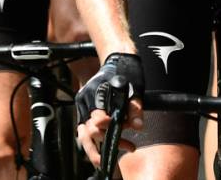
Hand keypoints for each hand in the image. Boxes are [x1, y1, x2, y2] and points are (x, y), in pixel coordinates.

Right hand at [75, 53, 145, 167]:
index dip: (109, 129)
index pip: (97, 118)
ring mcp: (82, 105)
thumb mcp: (135, 87)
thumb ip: (135, 108)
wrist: (117, 59)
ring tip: (108, 161)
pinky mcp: (84, 110)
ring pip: (83, 134)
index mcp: (96, 92)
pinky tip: (106, 150)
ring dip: (95, 150)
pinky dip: (94, 143)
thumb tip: (138, 126)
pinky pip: (84, 130)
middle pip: (89, 130)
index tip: (124, 134)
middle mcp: (85, 99)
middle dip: (107, 143)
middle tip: (128, 146)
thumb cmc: (126, 71)